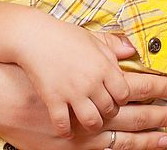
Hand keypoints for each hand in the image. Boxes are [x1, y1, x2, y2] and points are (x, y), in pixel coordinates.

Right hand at [13, 15, 135, 137]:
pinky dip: (67, 131)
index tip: (117, 98)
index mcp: (103, 66)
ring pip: (91, 120)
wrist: (35, 37)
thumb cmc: (65, 35)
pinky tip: (67, 130)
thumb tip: (131, 51)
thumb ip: (113, 47)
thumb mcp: (93, 38)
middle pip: (109, 109)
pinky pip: (63, 124)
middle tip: (103, 110)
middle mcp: (91, 81)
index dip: (121, 98)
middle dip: (108, 112)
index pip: (124, 93)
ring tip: (90, 122)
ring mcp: (72, 92)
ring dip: (93, 124)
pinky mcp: (53, 100)